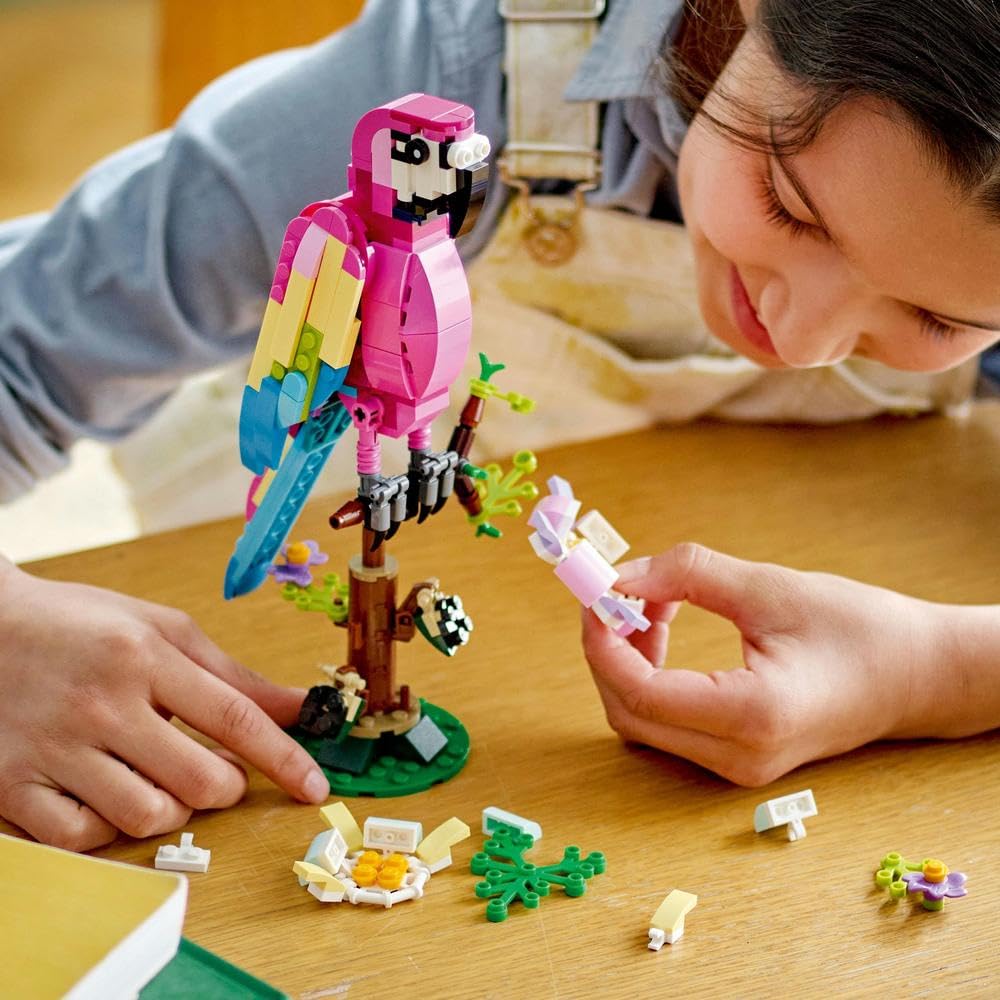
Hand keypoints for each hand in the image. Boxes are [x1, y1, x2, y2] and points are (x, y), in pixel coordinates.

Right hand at [0, 558, 328, 850]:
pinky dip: (110, 828)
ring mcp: (52, 748)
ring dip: (171, 808)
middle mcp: (100, 704)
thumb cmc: (80, 625)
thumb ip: (231, 675)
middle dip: (226, 786)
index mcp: (142, 656)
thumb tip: (301, 708)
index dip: (283, 758)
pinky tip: (111, 796)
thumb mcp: (160, 629)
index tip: (313, 787)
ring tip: (160, 777)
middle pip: (199, 780)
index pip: (234, 717)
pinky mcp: (11, 785)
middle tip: (217, 772)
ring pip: (147, 816)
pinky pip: (83, 838)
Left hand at [582, 542, 961, 785]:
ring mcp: (736, 766)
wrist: (917, 676)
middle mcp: (737, 757)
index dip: (601, 641)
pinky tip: (661, 631)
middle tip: (616, 592)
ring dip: (625, 662)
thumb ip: (689, 575)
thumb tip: (621, 574)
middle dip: (606, 649)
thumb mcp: (770, 587)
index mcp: (751, 717)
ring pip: (641, 722)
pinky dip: (648, 677)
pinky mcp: (735, 758)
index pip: (639, 691)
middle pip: (628, 713)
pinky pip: (666, 724)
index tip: (594, 592)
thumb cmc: (859, 629)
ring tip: (650, 604)